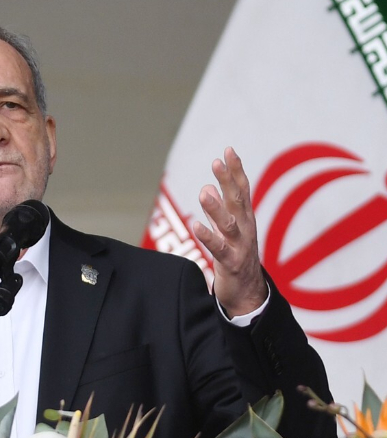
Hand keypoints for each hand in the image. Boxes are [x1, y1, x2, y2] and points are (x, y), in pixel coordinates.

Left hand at [192, 147, 266, 317]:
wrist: (247, 294)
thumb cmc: (236, 257)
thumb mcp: (227, 230)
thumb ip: (218, 209)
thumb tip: (208, 187)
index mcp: (244, 218)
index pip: (241, 190)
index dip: (235, 171)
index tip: (228, 150)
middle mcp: (245, 228)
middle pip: (237, 201)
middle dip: (228, 180)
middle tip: (218, 161)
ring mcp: (239, 246)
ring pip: (228, 224)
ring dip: (216, 208)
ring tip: (204, 193)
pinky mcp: (231, 263)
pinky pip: (218, 249)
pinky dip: (208, 237)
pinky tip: (196, 226)